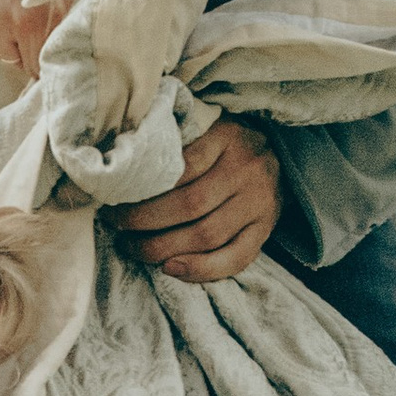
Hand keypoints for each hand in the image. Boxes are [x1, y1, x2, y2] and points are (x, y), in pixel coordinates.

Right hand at [0, 0, 94, 77]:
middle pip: (45, 67)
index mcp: (62, 2)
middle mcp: (24, 20)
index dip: (83, 54)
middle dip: (51, 49)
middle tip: (53, 21)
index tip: (85, 47)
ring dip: (22, 43)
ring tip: (24, 7)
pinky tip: (0, 2)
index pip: (78, 60)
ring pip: (16, 60)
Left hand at [110, 119, 283, 283]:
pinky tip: (170, 269)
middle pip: (190, 204)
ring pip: (207, 235)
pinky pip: (235, 259)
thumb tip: (125, 167)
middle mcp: (247, 170)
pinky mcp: (265, 231)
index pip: (181, 165)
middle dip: (144, 221)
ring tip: (134, 248)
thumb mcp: (206, 126)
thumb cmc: (228, 142)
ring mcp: (259, 203)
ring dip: (163, 248)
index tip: (115, 198)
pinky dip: (200, 269)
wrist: (280, 154)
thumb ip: (176, 141)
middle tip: (116, 227)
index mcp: (228, 137)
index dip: (144, 187)